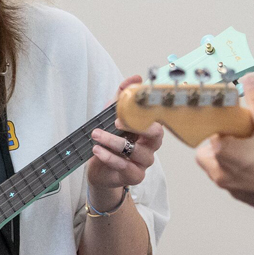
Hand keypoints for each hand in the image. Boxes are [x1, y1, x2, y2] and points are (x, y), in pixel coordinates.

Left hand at [85, 77, 163, 210]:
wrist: (98, 168)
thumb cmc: (109, 141)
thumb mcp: (111, 116)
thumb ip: (121, 97)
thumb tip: (136, 78)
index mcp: (148, 130)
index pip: (157, 117)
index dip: (146, 110)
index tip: (128, 104)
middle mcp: (150, 146)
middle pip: (156, 135)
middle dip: (137, 126)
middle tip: (116, 122)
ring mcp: (144, 162)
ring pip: (136, 151)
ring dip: (113, 142)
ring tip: (96, 135)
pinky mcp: (135, 176)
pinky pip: (125, 167)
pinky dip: (109, 157)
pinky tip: (97, 150)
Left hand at [193, 75, 253, 216]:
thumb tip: (249, 80)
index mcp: (221, 153)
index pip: (207, 135)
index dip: (219, 127)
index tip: (233, 123)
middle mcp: (220, 174)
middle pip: (207, 155)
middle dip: (219, 144)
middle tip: (240, 136)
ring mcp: (231, 189)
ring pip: (220, 170)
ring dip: (229, 160)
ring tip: (252, 150)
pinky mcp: (244, 199)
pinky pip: (235, 183)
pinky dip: (242, 174)